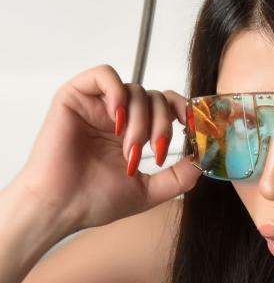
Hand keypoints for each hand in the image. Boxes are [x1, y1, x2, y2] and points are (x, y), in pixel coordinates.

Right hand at [14, 63, 201, 230]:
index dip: (181, 111)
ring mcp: (96, 106)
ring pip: (135, 90)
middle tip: (155, 151)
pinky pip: (105, 75)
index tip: (192, 126)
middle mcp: (115, 118)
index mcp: (131, 135)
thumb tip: (201, 162)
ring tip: (130, 150)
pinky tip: (117, 120)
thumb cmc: (95, 201)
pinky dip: (118, 93)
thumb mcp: (148, 192)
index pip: (163, 107)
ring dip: (140, 121)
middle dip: (162, 124)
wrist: (62, 207)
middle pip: (154, 98)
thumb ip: (177, 178)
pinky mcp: (75, 96)